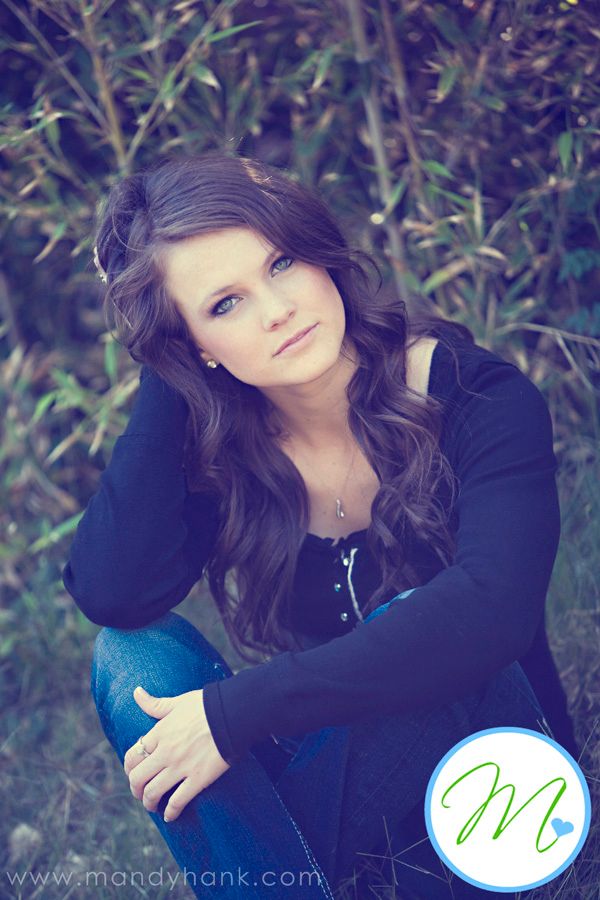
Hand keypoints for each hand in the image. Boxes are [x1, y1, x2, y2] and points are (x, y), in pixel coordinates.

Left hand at [124, 686, 229, 822]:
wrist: (232, 713)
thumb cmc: (205, 705)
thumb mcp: (177, 702)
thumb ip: (154, 704)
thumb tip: (136, 692)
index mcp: (159, 733)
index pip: (132, 756)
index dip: (129, 768)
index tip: (133, 773)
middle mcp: (165, 752)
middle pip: (138, 778)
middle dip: (136, 789)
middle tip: (140, 793)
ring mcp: (180, 767)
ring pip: (153, 793)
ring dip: (149, 803)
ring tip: (153, 805)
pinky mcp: (197, 779)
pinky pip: (177, 801)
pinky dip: (171, 812)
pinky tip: (170, 815)